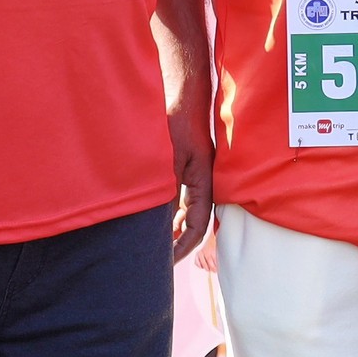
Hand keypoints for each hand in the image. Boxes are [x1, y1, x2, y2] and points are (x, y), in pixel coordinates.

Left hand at [167, 97, 216, 262]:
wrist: (184, 94)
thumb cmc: (176, 123)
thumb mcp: (167, 159)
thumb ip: (164, 191)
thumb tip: (156, 222)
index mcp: (204, 184)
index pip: (197, 227)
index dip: (182, 247)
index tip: (165, 261)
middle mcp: (204, 184)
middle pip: (193, 224)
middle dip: (176, 244)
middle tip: (156, 259)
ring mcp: (196, 178)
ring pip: (186, 213)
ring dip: (171, 230)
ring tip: (152, 244)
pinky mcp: (186, 170)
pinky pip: (180, 200)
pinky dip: (168, 214)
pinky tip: (152, 220)